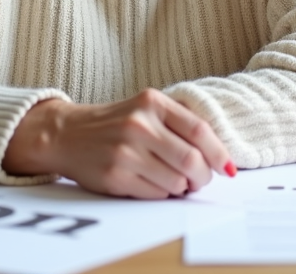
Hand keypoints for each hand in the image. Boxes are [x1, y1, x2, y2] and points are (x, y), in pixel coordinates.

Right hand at [3, 89, 234, 198]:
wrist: (67, 134)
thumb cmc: (114, 123)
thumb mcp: (145, 108)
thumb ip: (178, 123)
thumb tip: (218, 157)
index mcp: (152, 102)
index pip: (199, 130)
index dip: (220, 153)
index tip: (228, 167)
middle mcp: (139, 124)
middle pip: (192, 160)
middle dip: (204, 176)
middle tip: (201, 180)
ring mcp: (126, 151)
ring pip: (176, 181)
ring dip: (183, 187)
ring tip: (175, 181)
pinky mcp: (115, 176)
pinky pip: (156, 194)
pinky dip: (163, 194)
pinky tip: (154, 183)